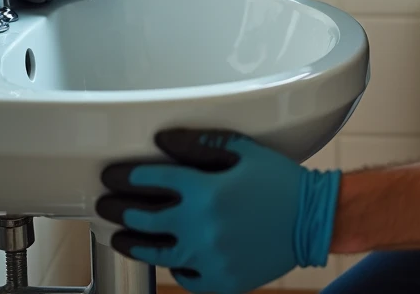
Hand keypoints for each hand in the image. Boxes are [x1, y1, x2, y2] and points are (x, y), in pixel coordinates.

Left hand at [97, 129, 339, 293]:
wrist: (314, 220)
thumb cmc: (280, 181)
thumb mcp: (243, 152)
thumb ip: (198, 144)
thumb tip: (162, 139)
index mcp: (205, 190)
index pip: (149, 179)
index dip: (124, 175)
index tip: (111, 175)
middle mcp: (200, 227)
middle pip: (143, 218)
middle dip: (118, 208)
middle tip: (106, 204)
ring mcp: (208, 258)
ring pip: (155, 253)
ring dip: (132, 243)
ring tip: (119, 236)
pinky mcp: (220, 281)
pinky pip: (185, 277)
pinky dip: (174, 267)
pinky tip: (167, 257)